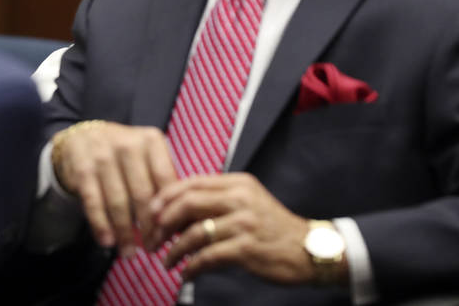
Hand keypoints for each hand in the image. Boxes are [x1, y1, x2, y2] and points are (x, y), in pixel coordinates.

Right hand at [52, 121, 176, 256]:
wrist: (83, 137)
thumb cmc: (124, 156)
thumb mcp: (147, 157)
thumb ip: (163, 183)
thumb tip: (181, 224)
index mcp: (150, 141)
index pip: (165, 180)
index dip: (169, 211)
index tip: (170, 236)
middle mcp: (127, 144)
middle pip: (143, 194)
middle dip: (149, 227)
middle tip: (152, 248)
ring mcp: (102, 155)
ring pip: (118, 202)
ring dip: (125, 232)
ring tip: (130, 253)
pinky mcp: (82, 169)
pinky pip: (93, 202)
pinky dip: (101, 225)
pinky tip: (108, 242)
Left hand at [145, 173, 330, 284]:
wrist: (309, 249)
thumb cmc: (271, 228)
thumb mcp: (246, 202)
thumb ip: (215, 201)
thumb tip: (174, 211)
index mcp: (237, 183)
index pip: (190, 182)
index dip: (164, 197)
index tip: (149, 213)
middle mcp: (240, 198)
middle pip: (187, 203)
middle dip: (162, 223)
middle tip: (152, 239)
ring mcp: (244, 223)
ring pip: (194, 232)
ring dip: (174, 250)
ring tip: (166, 261)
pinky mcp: (247, 248)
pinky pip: (207, 257)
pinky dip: (191, 267)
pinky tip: (185, 274)